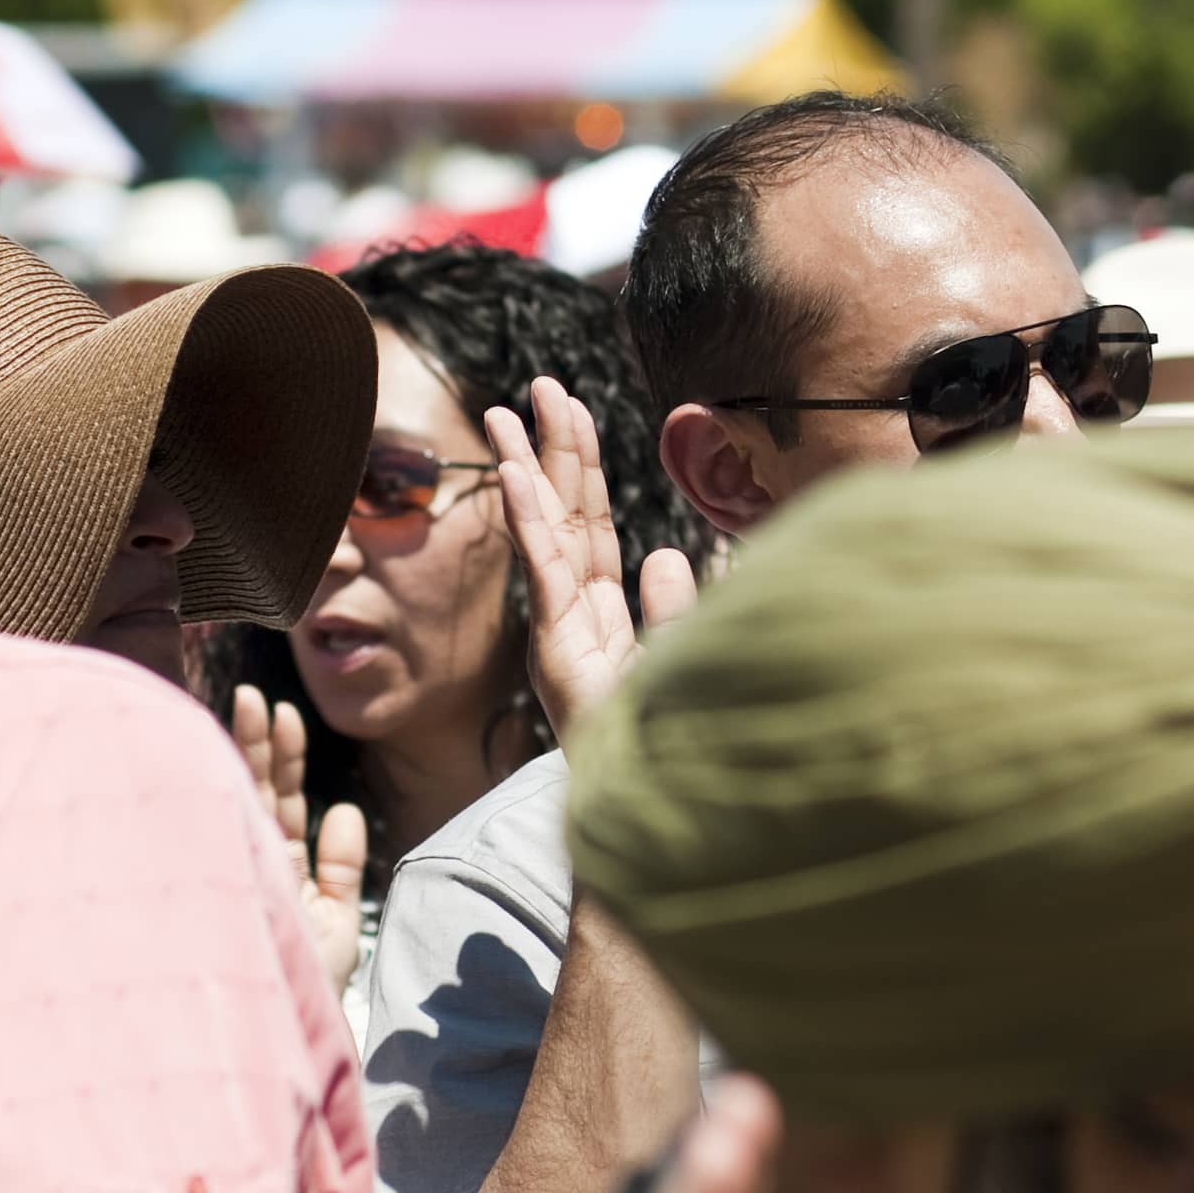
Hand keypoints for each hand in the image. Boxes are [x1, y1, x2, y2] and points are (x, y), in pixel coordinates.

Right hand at [229, 682, 365, 997]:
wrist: (289, 1041)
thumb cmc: (310, 990)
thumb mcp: (336, 921)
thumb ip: (340, 866)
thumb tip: (343, 808)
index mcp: (280, 871)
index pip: (283, 803)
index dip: (284, 758)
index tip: (284, 712)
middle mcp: (256, 869)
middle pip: (259, 795)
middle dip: (256, 744)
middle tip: (253, 695)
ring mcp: (242, 879)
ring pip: (244, 807)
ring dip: (246, 757)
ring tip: (247, 705)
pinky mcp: (235, 896)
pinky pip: (235, 841)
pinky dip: (240, 806)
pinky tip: (241, 764)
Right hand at [490, 380, 697, 741]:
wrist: (652, 808)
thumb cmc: (672, 742)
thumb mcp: (689, 657)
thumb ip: (684, 604)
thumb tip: (670, 550)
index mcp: (605, 612)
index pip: (593, 523)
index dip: (584, 466)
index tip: (573, 409)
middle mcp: (576, 615)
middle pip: (566, 514)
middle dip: (552, 446)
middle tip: (541, 384)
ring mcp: (562, 632)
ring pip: (544, 533)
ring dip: (524, 468)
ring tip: (504, 413)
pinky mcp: (558, 651)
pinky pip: (543, 572)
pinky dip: (528, 520)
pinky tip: (514, 474)